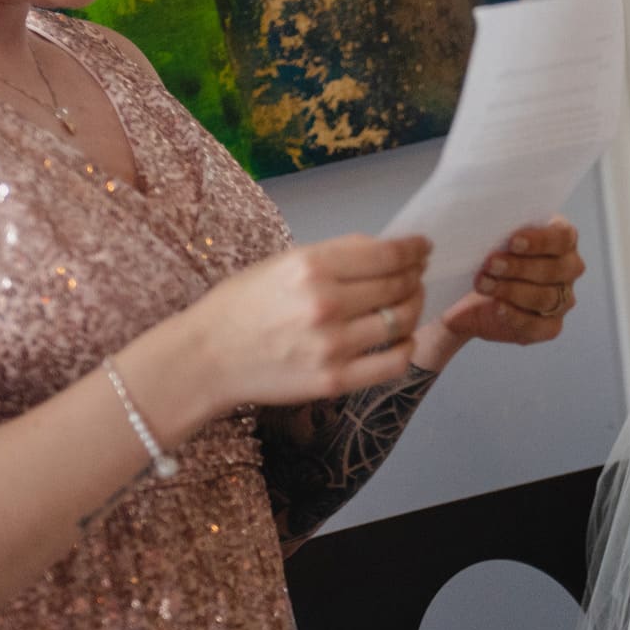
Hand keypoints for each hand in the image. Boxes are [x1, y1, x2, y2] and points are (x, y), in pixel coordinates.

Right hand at [193, 233, 429, 405]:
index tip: (423, 248)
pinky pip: (394, 362)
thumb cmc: (240, 306)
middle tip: (417, 274)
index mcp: (311, 266)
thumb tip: (384, 249)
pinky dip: (406, 346)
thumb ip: (334, 255)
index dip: (414, 250)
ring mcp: (333, 346)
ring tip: (408, 302)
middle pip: (399, 285)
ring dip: (413, 307)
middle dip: (415, 276)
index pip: (386, 255)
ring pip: (402, 321)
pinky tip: (400, 338)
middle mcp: (326, 304)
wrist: (206, 358)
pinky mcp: (335, 380)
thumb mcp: (282, 263)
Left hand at [438, 217, 583, 346]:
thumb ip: (494, 229)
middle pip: (556, 269)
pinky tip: (497, 307)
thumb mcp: (488, 239)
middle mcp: (569, 268)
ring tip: (483, 283)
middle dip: (520, 267)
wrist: (469, 296)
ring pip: (546, 297)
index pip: (563, 237)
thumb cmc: (485, 257)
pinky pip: (538, 325)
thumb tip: (479, 218)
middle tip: (491, 264)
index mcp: (561, 238)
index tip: (513, 241)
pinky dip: (516, 316)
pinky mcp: (550, 327)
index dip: (541, 240)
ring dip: (512, 290)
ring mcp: (563, 300)